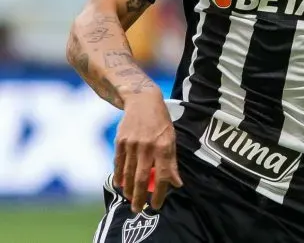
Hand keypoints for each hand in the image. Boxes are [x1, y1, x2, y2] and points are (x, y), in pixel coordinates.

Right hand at [113, 89, 182, 212]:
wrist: (142, 101)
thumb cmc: (161, 122)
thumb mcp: (172, 138)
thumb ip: (172, 162)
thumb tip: (176, 183)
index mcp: (164, 146)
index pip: (163, 175)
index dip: (161, 192)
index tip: (157, 205)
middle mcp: (147, 146)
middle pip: (142, 178)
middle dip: (140, 197)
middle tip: (139, 210)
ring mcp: (132, 144)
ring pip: (129, 173)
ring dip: (129, 190)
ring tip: (131, 200)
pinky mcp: (120, 141)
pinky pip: (118, 163)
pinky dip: (119, 176)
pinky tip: (121, 185)